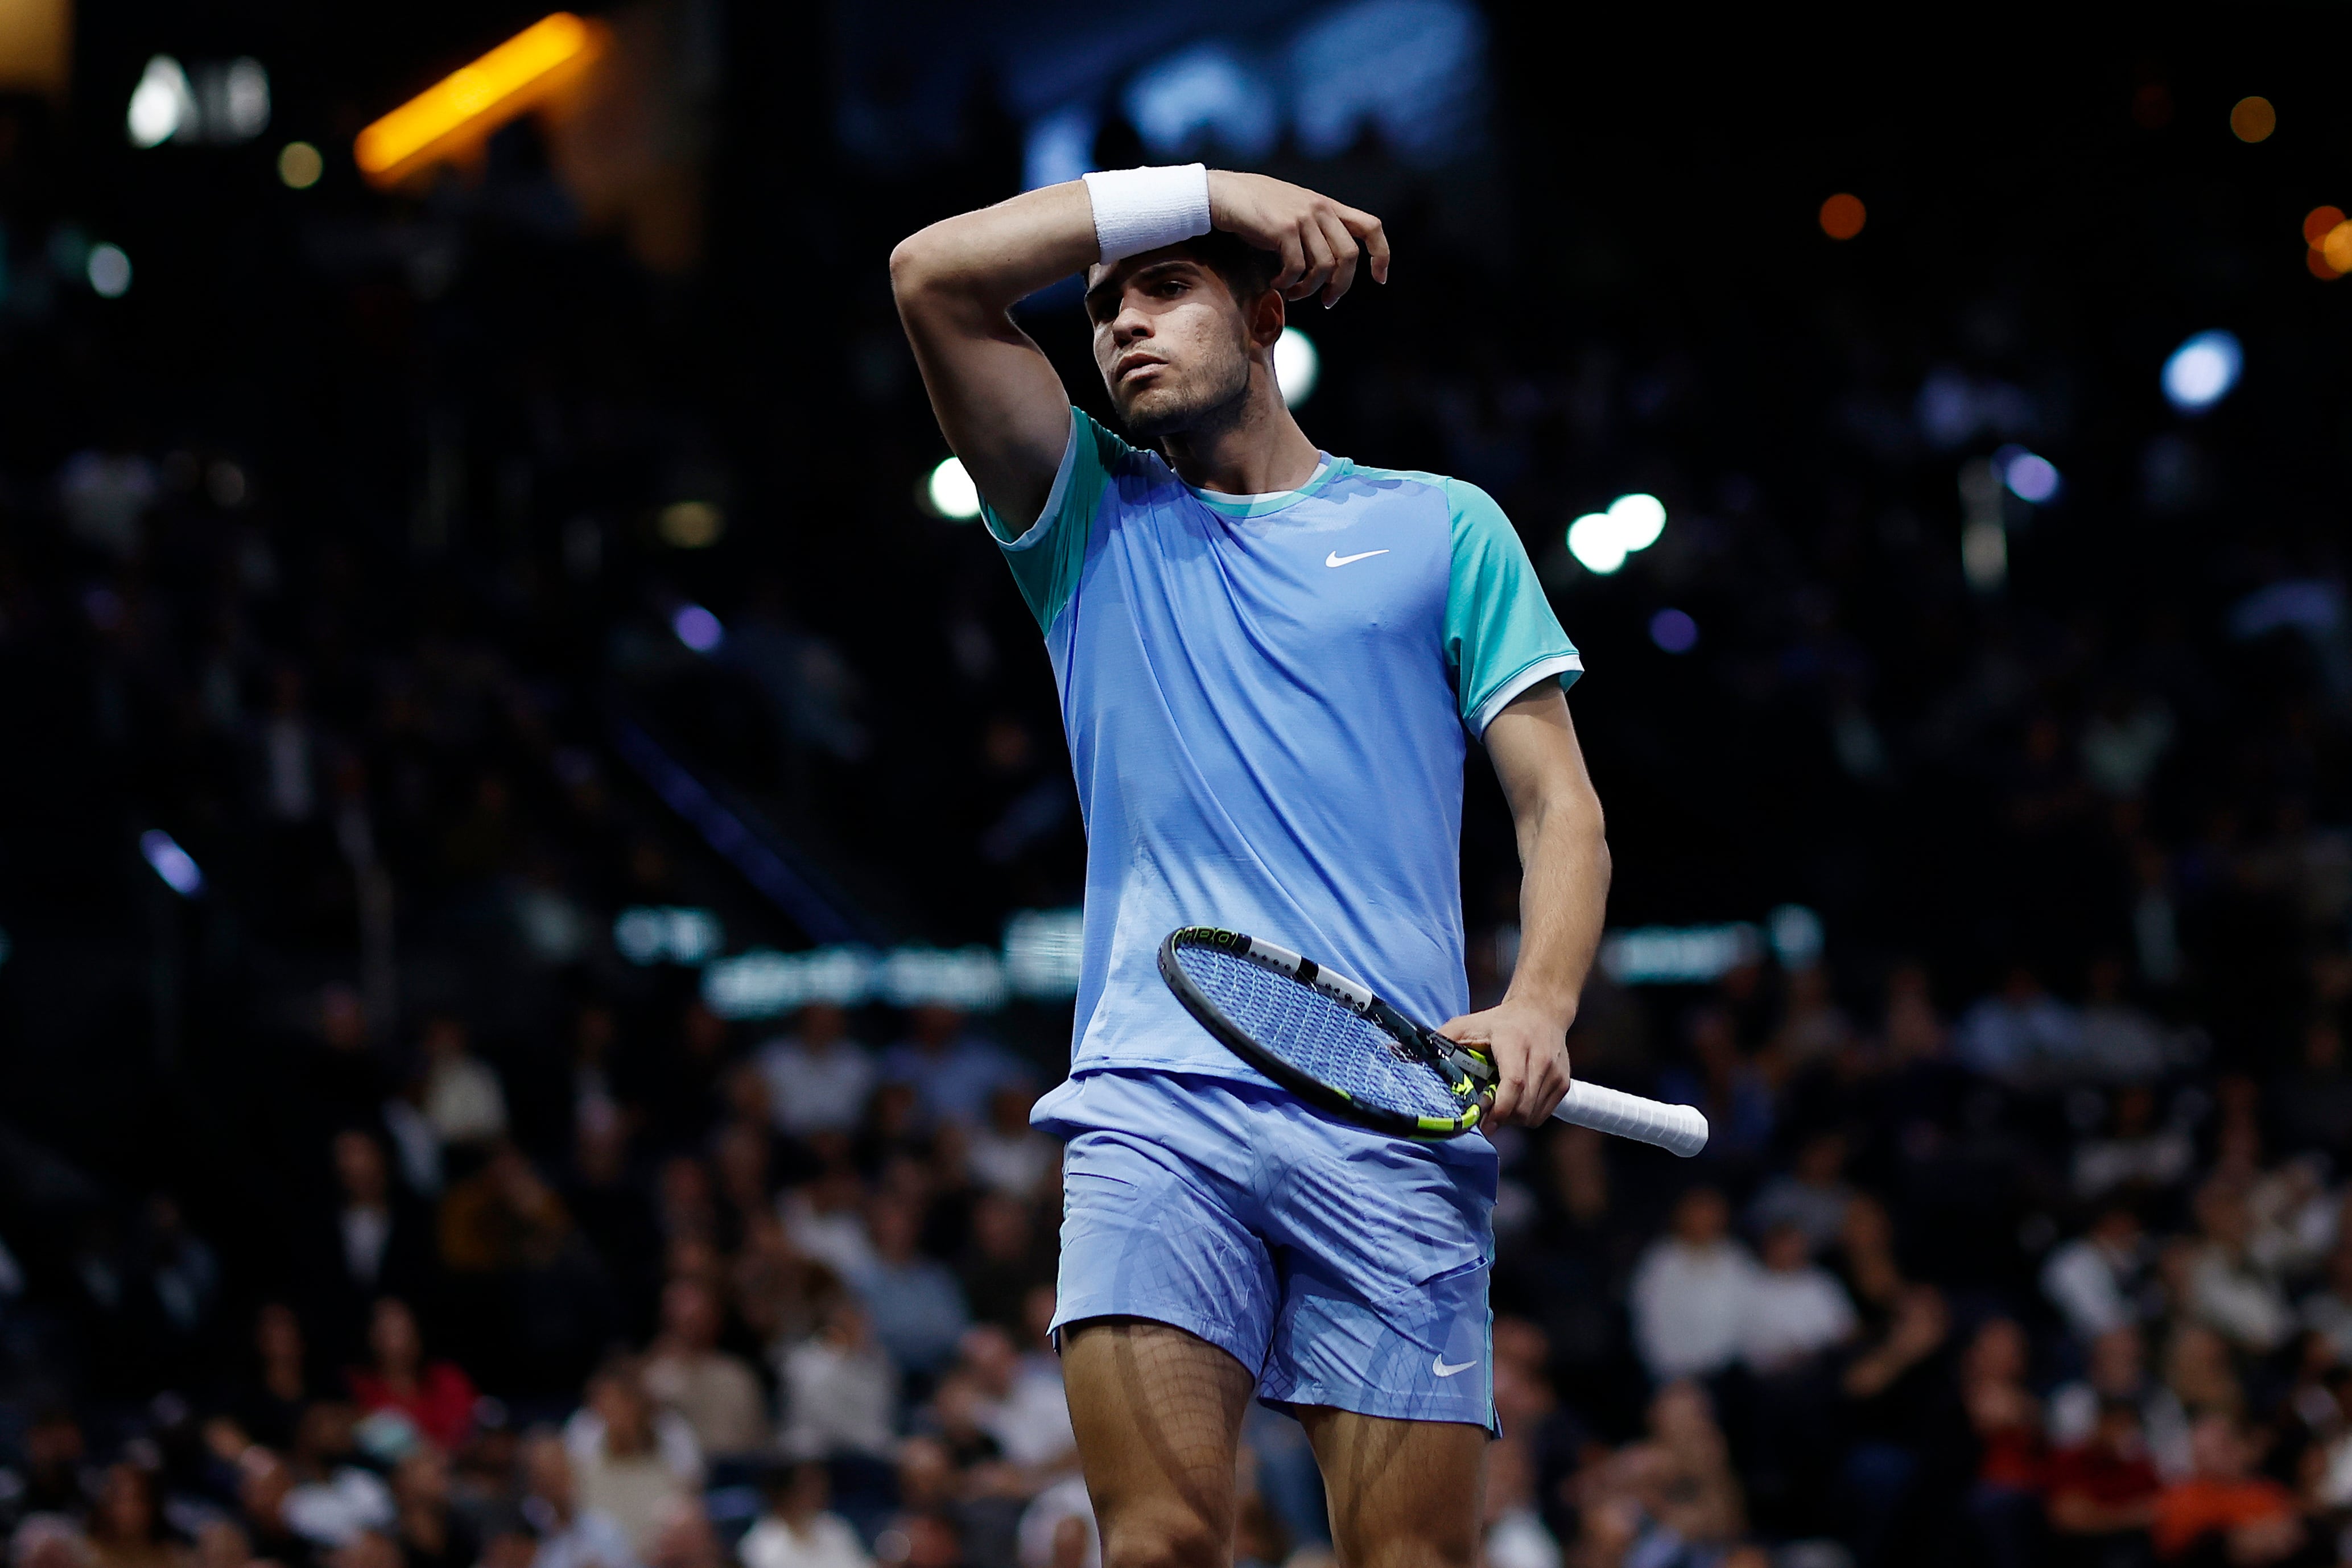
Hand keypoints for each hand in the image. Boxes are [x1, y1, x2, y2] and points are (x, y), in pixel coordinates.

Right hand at [1206, 171, 1389, 306]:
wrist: (1223, 193)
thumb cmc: (1256, 208)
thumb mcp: (1295, 212)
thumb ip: (1316, 230)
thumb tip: (1328, 269)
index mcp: (1328, 206)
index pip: (1371, 227)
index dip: (1381, 255)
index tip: (1379, 278)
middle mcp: (1321, 209)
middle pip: (1349, 256)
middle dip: (1341, 286)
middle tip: (1327, 301)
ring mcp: (1303, 217)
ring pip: (1324, 266)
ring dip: (1310, 289)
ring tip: (1294, 293)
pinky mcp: (1284, 228)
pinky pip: (1297, 267)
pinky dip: (1288, 283)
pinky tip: (1277, 283)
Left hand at [1435, 998, 1570, 1125]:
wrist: (1542, 1011)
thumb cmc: (1499, 1021)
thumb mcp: (1467, 1024)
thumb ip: (1441, 1040)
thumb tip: (1403, 1052)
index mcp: (1515, 1043)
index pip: (1514, 1083)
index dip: (1499, 1109)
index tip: (1483, 1123)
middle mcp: (1540, 1058)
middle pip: (1523, 1106)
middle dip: (1501, 1119)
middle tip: (1484, 1116)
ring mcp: (1555, 1072)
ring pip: (1533, 1116)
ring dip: (1512, 1120)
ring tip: (1499, 1106)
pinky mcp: (1563, 1083)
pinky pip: (1542, 1114)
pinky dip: (1526, 1116)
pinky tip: (1515, 1103)